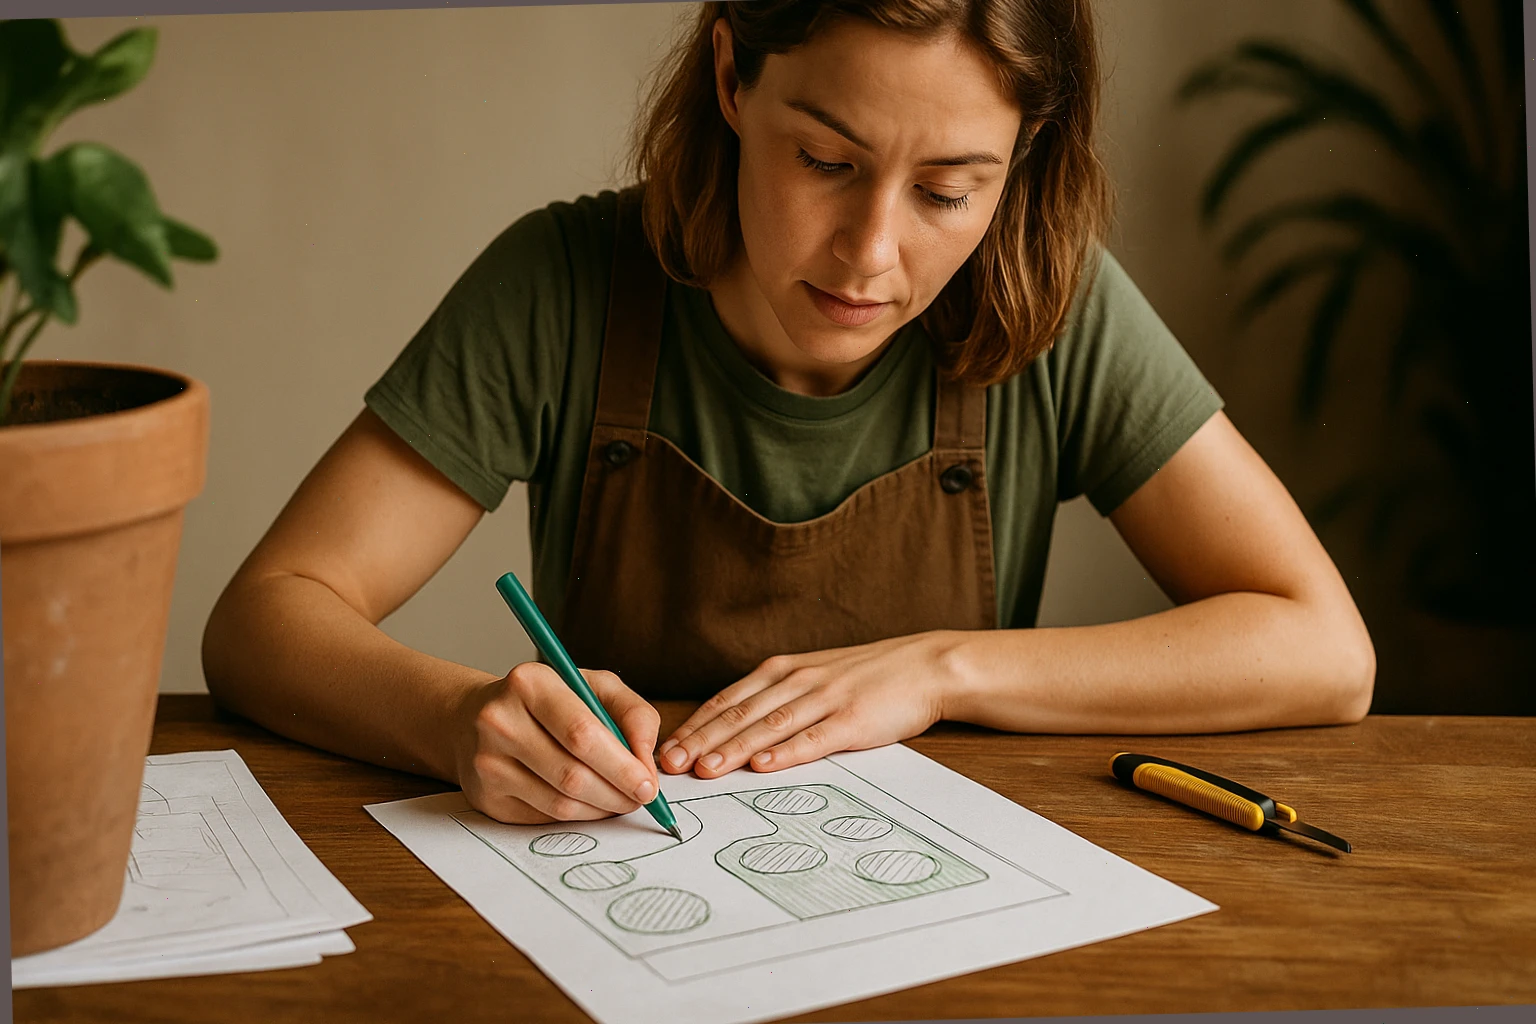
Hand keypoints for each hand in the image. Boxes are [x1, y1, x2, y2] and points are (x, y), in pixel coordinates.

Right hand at [451, 663, 661, 823]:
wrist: (475, 718)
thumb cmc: (547, 700)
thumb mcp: (594, 686)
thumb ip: (633, 713)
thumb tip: (646, 759)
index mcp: (529, 683)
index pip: (582, 733)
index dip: (622, 766)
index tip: (649, 784)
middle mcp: (500, 721)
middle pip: (572, 774)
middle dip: (618, 793)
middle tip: (641, 797)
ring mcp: (488, 763)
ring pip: (560, 802)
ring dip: (601, 808)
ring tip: (620, 799)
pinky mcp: (486, 797)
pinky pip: (545, 817)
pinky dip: (578, 815)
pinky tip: (590, 802)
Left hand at [655, 631, 963, 778]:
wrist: (925, 666)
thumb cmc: (868, 677)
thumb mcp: (815, 676)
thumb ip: (778, 697)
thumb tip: (736, 727)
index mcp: (784, 670)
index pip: (728, 699)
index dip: (695, 724)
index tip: (664, 747)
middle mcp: (798, 681)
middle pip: (740, 713)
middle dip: (700, 739)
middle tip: (668, 764)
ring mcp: (826, 699)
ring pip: (769, 726)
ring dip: (733, 748)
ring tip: (705, 768)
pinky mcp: (853, 720)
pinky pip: (814, 738)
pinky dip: (786, 753)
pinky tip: (763, 765)